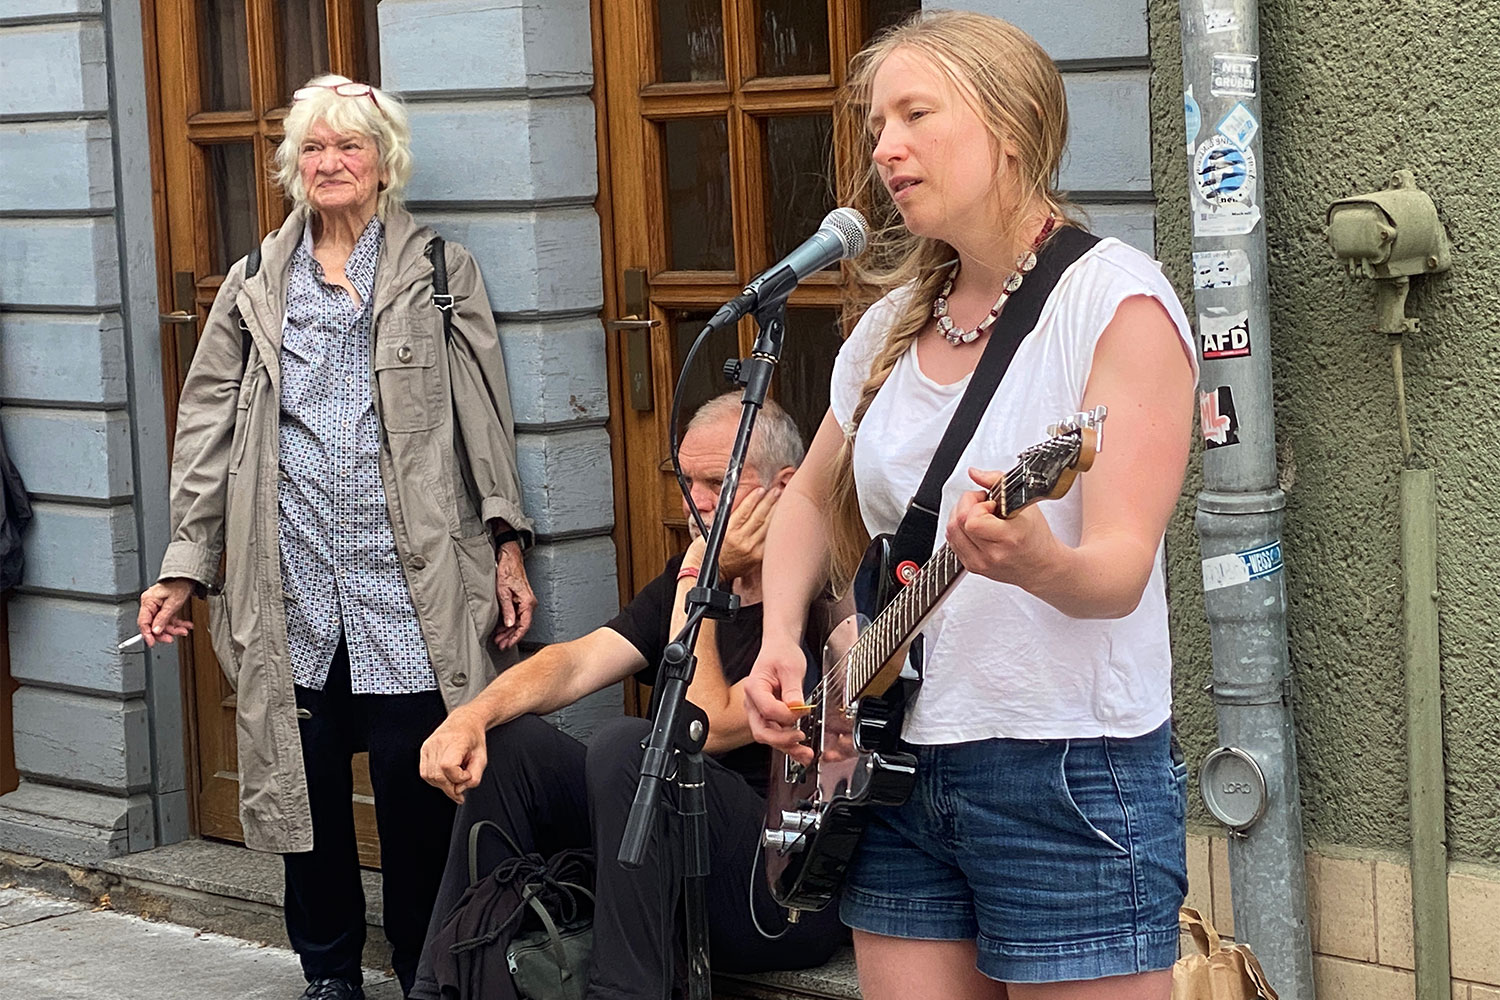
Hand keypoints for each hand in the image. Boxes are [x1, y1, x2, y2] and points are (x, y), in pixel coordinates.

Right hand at [137, 579, 195, 647]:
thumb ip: (163, 618)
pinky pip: (168, 619)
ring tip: (184, 630)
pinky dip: (177, 623)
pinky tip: (185, 625)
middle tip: (171, 638)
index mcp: (148, 601)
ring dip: (173, 628)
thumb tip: (156, 631)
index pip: (143, 622)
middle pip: (153, 625)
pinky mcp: (164, 608)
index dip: (147, 634)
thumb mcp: (172, 603)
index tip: (152, 643)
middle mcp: (150, 604)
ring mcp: (157, 606)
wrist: (188, 577)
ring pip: (162, 623)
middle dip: (164, 632)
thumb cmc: (179, 585)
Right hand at [419, 706, 488, 803]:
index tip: (467, 775)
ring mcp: (429, 745)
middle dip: (450, 787)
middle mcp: (439, 742)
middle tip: (461, 787)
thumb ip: (475, 777)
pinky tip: (445, 776)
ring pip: (429, 776)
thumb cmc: (474, 738)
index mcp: (455, 741)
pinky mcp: (424, 749)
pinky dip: (435, 779)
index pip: (448, 766)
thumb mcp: (482, 758)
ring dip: (442, 784)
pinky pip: (425, 772)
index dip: (458, 777)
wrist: (465, 721)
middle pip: (437, 775)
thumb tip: (459, 790)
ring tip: (454, 779)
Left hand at [493, 541, 536, 649]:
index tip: (508, 644)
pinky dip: (509, 622)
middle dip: (511, 636)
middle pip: (522, 625)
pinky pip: (516, 614)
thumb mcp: (503, 592)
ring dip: (509, 631)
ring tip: (499, 639)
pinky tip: (501, 628)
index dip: (516, 637)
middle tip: (501, 645)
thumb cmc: (508, 570)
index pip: (524, 625)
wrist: (509, 557)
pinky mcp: (520, 599)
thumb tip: (510, 624)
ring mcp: (525, 601)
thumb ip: (507, 609)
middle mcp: (529, 603)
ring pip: (518, 621)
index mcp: (528, 602)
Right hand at [718, 485, 779, 581]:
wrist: (711, 574)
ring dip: (775, 513)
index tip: (760, 490)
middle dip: (769, 502)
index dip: (753, 499)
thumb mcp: (712, 531)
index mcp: (728, 532)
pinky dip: (774, 529)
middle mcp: (741, 541)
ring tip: (781, 501)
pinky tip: (780, 521)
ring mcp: (751, 549)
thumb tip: (741, 505)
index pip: (744, 511)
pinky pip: (769, 540)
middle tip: (776, 491)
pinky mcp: (757, 557)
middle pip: (759, 517)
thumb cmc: (709, 552)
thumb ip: (727, 519)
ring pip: (766, 527)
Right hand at [744, 634, 813, 764]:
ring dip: (787, 747)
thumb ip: (793, 689)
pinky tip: (800, 752)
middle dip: (782, 739)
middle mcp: (753, 703)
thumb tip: (796, 708)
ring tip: (805, 753)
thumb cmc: (781, 653)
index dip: (787, 715)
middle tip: (800, 736)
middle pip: (762, 731)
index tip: (803, 710)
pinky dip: (788, 745)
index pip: (767, 710)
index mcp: (754, 688)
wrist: (779, 648)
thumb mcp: (791, 667)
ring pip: (769, 736)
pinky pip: (777, 734)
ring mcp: (760, 712)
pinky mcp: (770, 717)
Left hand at [945, 466, 1060, 588]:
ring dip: (960, 516)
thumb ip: (997, 481)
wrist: (1040, 565)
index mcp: (1008, 538)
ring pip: (951, 532)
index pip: (972, 521)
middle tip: (983, 504)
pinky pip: (953, 542)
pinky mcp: (972, 567)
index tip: (991, 503)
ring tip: (979, 514)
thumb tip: (975, 473)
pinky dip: (960, 530)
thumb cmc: (1035, 536)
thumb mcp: (1023, 502)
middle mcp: (992, 554)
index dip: (977, 505)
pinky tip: (976, 527)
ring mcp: (980, 563)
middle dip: (966, 505)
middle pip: (957, 523)